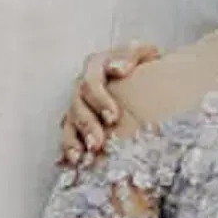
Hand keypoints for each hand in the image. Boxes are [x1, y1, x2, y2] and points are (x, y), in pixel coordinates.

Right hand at [56, 48, 145, 166]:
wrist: (149, 80)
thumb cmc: (144, 68)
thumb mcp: (144, 54)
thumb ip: (131, 55)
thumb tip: (118, 68)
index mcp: (97, 67)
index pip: (91, 80)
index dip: (99, 99)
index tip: (113, 117)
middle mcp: (84, 87)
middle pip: (78, 105)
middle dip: (87, 125)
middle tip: (98, 143)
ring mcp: (79, 106)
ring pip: (70, 123)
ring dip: (74, 141)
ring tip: (82, 158)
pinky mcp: (78, 124)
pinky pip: (68, 137)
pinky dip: (69, 150)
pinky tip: (72, 163)